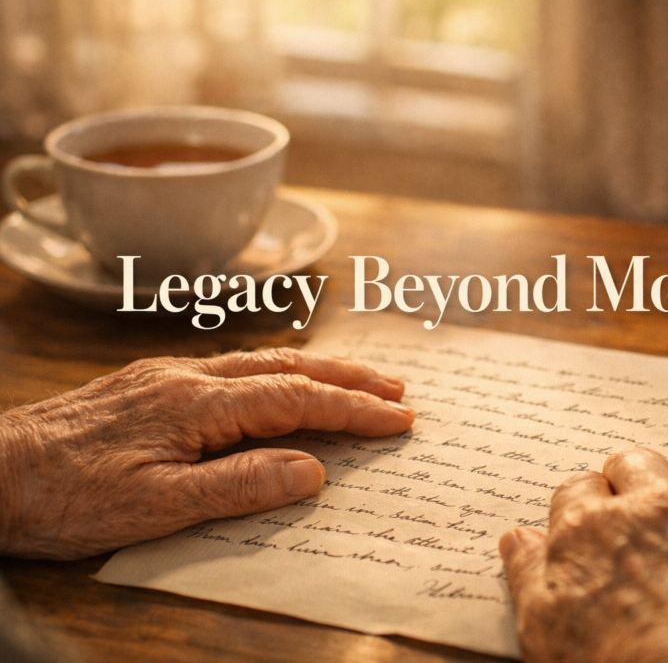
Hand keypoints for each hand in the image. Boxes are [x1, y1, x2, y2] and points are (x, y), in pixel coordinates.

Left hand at [0, 348, 413, 559]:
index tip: (400, 417)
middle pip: (288, 367)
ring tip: (359, 379)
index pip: (296, 399)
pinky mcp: (151, 383)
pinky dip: (277, 370)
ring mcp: (169, 374)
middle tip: (399, 388)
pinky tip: (282, 380)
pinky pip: (233, 366)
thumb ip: (239, 484)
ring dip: (317, 369)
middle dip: (349, 377)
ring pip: (261, 361)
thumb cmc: (68, 496)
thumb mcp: (157, 506)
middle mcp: (189, 376)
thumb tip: (312, 471)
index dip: (354, 409)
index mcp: (197, 403)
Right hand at [500, 448, 667, 662]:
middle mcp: (655, 507)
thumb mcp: (544, 631)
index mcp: (592, 526)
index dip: (581, 505)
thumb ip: (528, 573)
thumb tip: (516, 537)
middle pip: (636, 462)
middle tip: (631, 505)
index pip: (577, 488)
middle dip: (628, 479)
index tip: (587, 520)